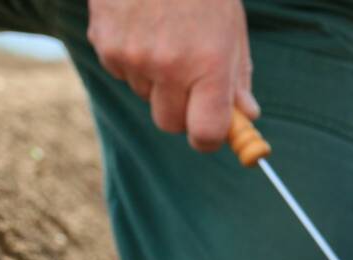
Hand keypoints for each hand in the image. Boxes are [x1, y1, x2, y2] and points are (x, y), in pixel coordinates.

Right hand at [87, 0, 258, 150]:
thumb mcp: (232, 31)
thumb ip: (237, 78)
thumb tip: (247, 116)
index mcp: (209, 65)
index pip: (205, 133)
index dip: (209, 138)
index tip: (213, 132)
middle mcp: (169, 66)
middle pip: (170, 123)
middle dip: (181, 112)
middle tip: (190, 83)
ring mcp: (133, 56)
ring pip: (145, 95)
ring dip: (156, 80)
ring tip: (166, 38)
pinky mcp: (105, 44)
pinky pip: (121, 71)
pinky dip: (132, 59)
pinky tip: (143, 27)